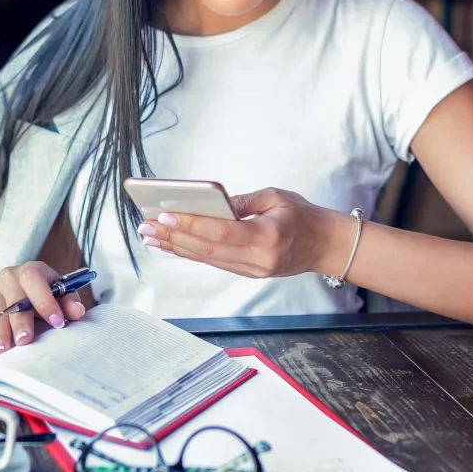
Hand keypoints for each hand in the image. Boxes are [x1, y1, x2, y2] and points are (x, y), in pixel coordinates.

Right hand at [0, 261, 86, 353]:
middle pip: (13, 300)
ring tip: (2, 351)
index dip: (46, 302)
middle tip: (25, 341)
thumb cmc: (45, 292)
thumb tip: (77, 312)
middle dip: (20, 322)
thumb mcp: (61, 292)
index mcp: (31, 271)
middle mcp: (8, 277)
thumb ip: (69, 302)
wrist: (26, 286)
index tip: (57, 322)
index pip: (35, 281)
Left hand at [137, 187, 341, 278]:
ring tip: (150, 235)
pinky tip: (173, 244)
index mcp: (267, 238)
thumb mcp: (276, 197)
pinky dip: (191, 253)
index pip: (221, 233)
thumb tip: (212, 202)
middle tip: (147, 225)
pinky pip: (214, 262)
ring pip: (207, 259)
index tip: (166, 216)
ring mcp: (252, 271)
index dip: (191, 225)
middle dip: (174, 237)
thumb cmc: (304, 217)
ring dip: (177, 247)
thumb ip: (244, 201)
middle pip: (208, 250)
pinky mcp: (247, 273)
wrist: (325, 245)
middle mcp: (257, 260)